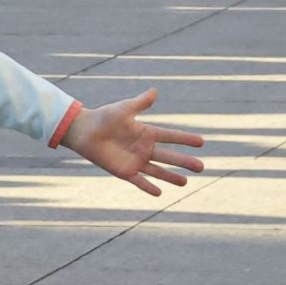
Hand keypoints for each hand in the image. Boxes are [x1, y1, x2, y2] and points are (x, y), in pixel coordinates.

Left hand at [59, 89, 205, 196]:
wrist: (84, 131)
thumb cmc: (103, 117)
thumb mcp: (124, 109)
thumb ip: (140, 103)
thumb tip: (155, 91)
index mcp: (147, 133)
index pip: (170, 136)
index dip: (185, 139)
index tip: (201, 142)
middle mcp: (144, 148)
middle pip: (169, 156)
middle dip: (185, 161)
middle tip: (202, 167)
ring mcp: (135, 161)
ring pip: (158, 171)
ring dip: (171, 176)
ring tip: (185, 182)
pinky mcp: (124, 171)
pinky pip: (139, 181)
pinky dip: (148, 187)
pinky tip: (160, 193)